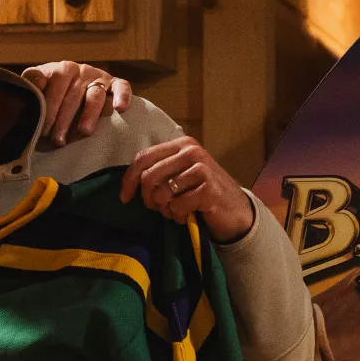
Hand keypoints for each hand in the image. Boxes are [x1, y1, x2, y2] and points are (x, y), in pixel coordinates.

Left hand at [21, 61, 131, 146]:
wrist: (68, 87)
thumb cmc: (49, 90)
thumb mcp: (37, 84)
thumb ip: (33, 82)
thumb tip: (37, 83)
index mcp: (62, 69)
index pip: (56, 86)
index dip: (50, 108)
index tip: (43, 130)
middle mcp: (82, 70)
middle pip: (74, 95)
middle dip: (65, 120)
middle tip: (58, 140)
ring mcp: (99, 76)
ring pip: (95, 96)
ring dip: (89, 114)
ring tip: (84, 132)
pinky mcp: (115, 83)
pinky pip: (122, 86)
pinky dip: (122, 96)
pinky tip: (120, 108)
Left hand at [120, 137, 254, 242]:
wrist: (235, 209)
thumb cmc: (201, 191)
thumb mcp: (179, 174)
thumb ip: (158, 171)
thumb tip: (128, 183)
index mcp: (181, 144)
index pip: (143, 158)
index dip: (129, 180)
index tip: (125, 198)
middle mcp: (191, 151)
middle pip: (149, 177)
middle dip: (148, 199)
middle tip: (157, 208)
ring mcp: (202, 169)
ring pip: (162, 193)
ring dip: (165, 209)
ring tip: (176, 211)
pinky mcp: (209, 189)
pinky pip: (177, 206)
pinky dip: (178, 216)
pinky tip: (188, 215)